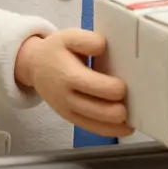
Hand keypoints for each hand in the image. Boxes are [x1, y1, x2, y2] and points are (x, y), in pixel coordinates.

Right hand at [15, 29, 132, 137]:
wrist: (34, 66)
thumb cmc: (56, 50)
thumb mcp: (68, 37)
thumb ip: (86, 40)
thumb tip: (102, 46)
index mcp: (68, 75)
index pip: (93, 87)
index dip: (113, 89)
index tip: (124, 85)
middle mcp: (67, 97)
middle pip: (97, 110)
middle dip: (117, 110)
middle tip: (132, 104)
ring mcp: (68, 111)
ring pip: (96, 124)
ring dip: (116, 124)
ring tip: (133, 120)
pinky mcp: (71, 118)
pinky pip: (91, 129)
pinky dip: (110, 131)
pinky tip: (125, 128)